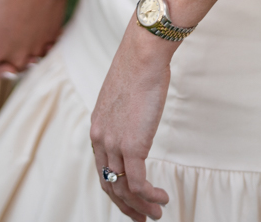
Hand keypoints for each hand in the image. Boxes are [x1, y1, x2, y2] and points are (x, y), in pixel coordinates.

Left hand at [90, 17, 172, 220]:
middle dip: (125, 205)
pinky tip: (162, 199)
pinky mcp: (132, 146)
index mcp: (97, 126)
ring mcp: (114, 144)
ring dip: (140, 206)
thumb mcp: (124, 95)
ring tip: (156, 214)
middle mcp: (101, 138)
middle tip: (140, 218)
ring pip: (124, 188)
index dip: (115, 187)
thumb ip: (125, 113)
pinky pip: (139, 183)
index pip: (102, 167)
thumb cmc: (139, 67)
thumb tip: (137, 115)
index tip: (129, 198)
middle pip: (109, 183)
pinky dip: (150, 197)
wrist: (142, 55)